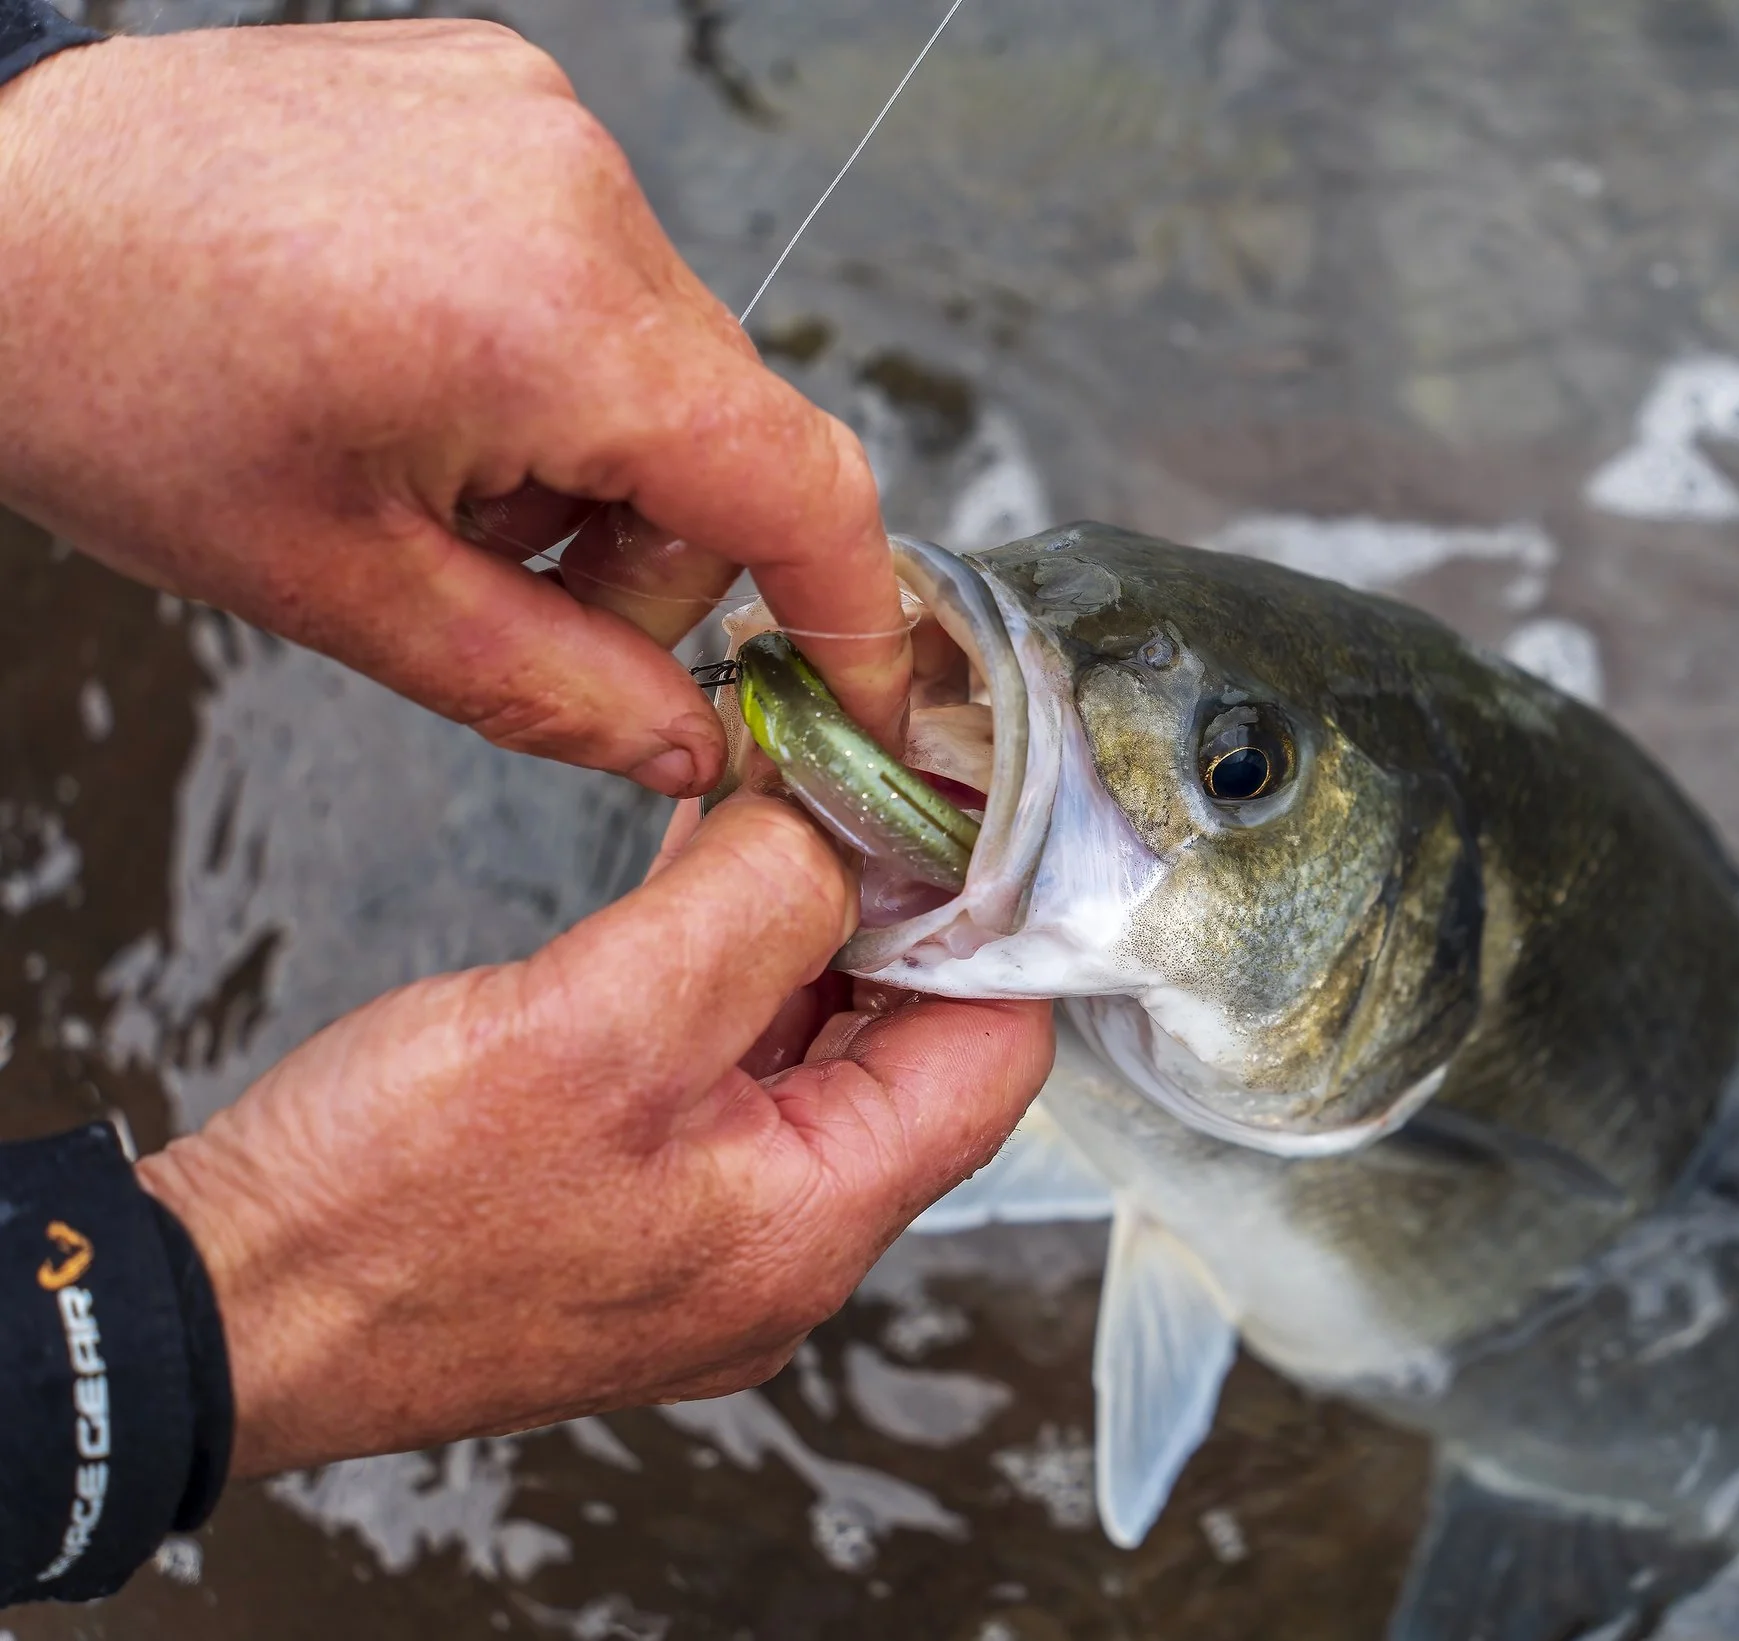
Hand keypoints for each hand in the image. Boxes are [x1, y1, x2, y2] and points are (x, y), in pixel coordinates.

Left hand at [0, 20, 909, 786]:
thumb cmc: (103, 378)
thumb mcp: (339, 588)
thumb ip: (554, 691)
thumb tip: (690, 751)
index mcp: (550, 324)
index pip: (801, 491)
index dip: (851, 620)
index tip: (857, 700)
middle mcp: (581, 194)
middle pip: (731, 432)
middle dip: (647, 544)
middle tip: (505, 578)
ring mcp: (547, 126)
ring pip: (669, 355)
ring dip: (593, 446)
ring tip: (432, 455)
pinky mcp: (508, 89)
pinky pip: (603, 262)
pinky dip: (549, 348)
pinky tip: (424, 360)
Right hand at [134, 795, 1055, 1476]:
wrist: (218, 1313)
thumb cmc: (382, 1207)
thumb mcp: (597, 1020)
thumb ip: (754, 908)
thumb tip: (840, 831)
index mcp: (811, 1221)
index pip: (992, 1055)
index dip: (984, 916)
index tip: (949, 802)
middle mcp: (782, 1246)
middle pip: (908, 1051)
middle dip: (888, 908)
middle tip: (858, 780)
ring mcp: (709, 1234)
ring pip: (811, 1053)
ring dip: (802, 930)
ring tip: (782, 802)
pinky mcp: (635, 1207)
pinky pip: (724, 1074)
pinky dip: (727, 972)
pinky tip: (704, 873)